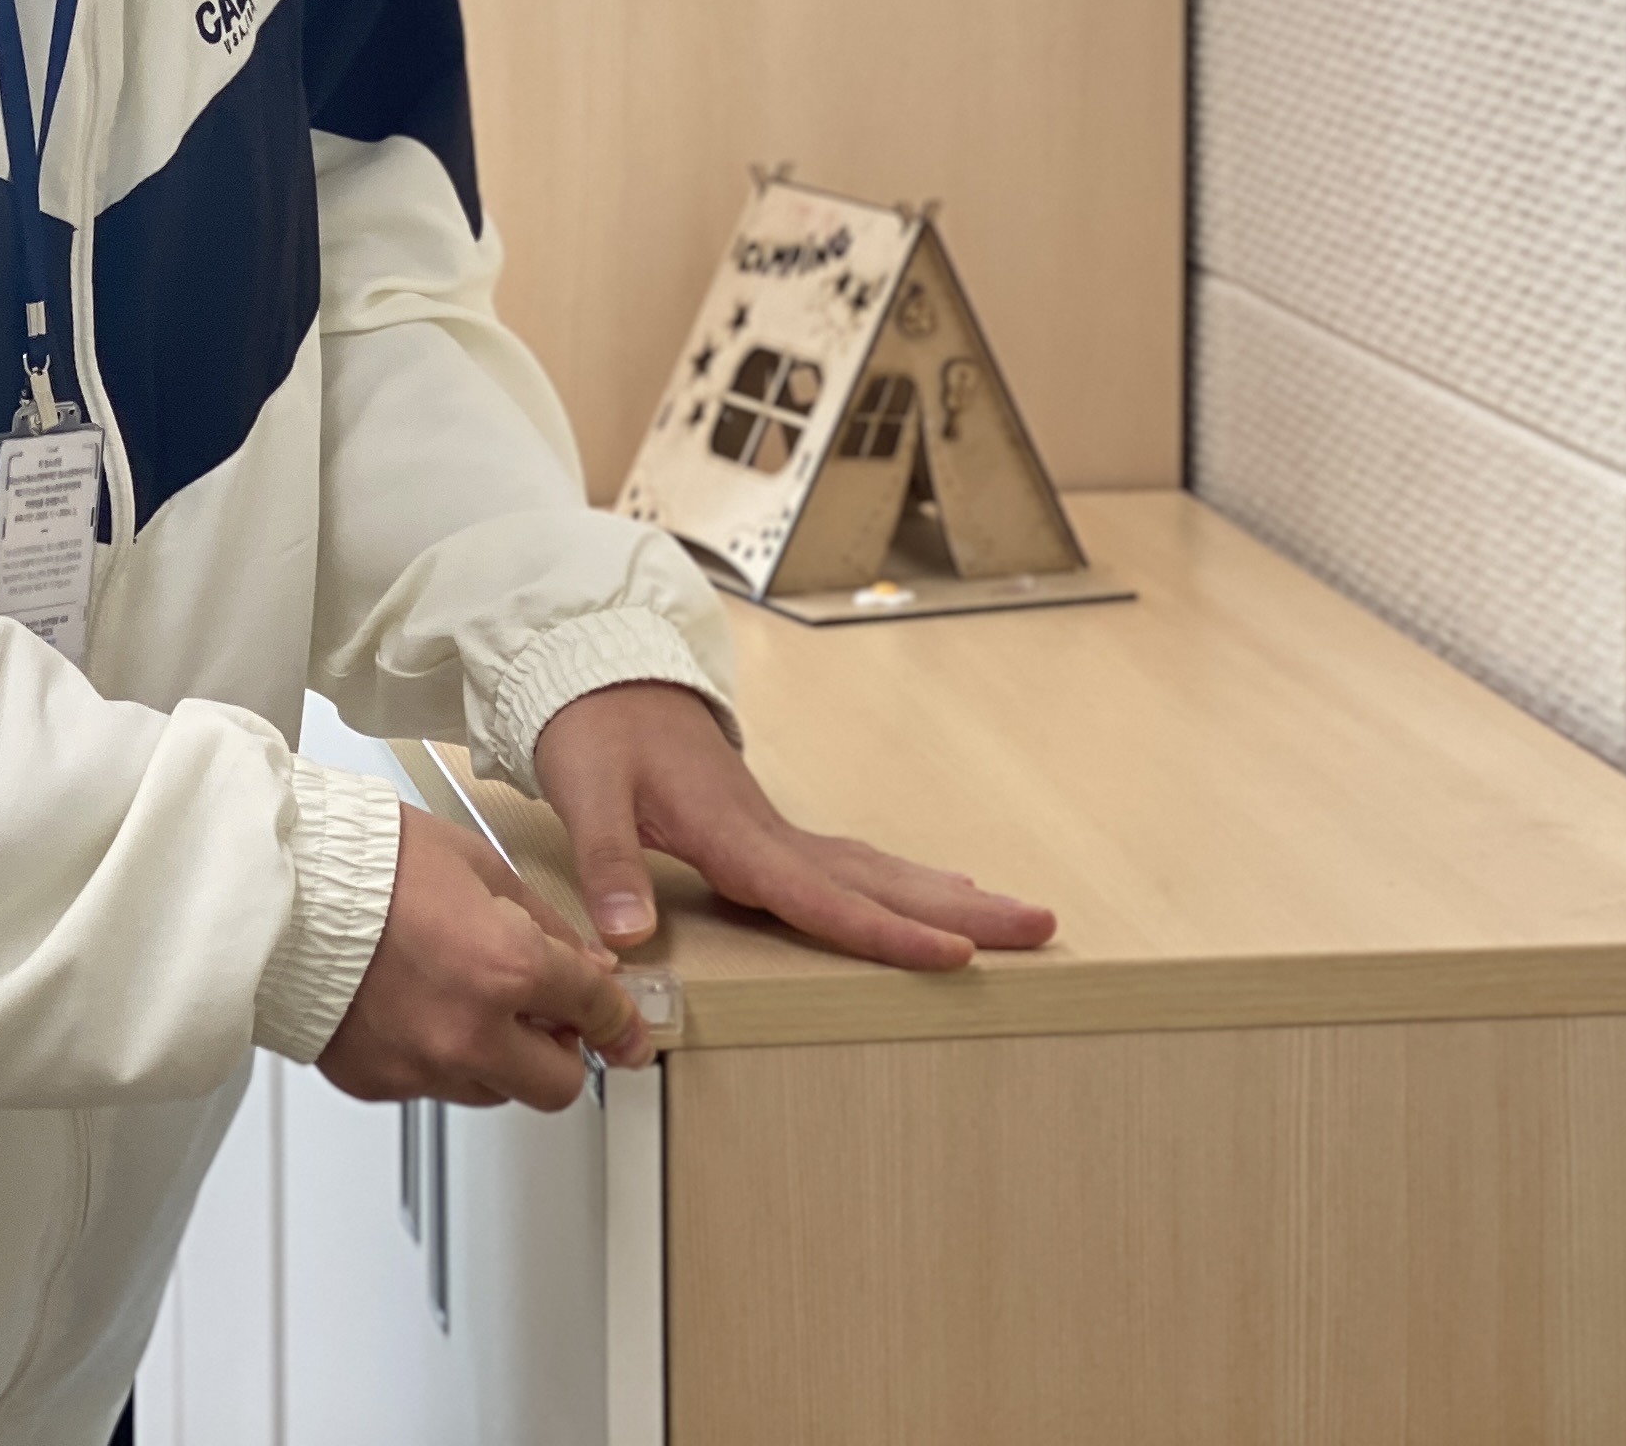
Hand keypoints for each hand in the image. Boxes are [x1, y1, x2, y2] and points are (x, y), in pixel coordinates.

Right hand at [318, 802, 648, 1109]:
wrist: (279, 887)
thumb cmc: (365, 861)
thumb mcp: (476, 865)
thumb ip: (543, 923)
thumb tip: (588, 964)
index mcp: (504, 969)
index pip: (594, 1012)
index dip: (621, 1019)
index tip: (626, 1029)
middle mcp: (469, 1032)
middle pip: (557, 1086)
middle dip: (563, 1052)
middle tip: (547, 1018)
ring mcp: (421, 1066)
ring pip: (494, 1090)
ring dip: (500, 1057)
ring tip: (464, 999)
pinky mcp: (378, 1083)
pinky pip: (432, 1085)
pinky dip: (438, 1056)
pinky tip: (415, 1006)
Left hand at [533, 680, 1057, 971]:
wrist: (598, 671)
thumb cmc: (595, 729)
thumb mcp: (584, 793)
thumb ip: (608, 866)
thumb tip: (627, 938)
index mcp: (732, 831)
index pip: (819, 895)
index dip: (886, 931)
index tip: (954, 954)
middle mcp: (768, 831)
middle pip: (878, 880)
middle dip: (962, 910)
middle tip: (1040, 926)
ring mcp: (774, 830)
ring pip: (875, 870)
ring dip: (945, 898)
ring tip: (1016, 918)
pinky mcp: (766, 832)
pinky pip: (849, 865)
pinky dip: (900, 886)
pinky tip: (937, 896)